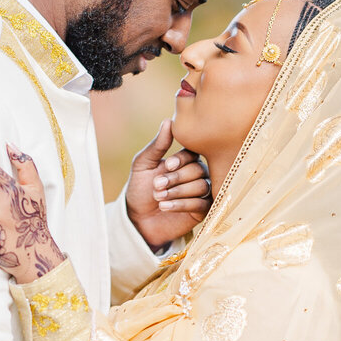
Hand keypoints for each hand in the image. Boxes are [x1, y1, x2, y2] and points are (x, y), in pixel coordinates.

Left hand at [125, 120, 210, 251]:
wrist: (138, 218)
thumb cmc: (140, 189)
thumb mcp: (143, 164)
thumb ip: (157, 145)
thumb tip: (168, 121)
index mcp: (185, 160)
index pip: (193, 153)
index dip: (181, 159)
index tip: (166, 166)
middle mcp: (196, 174)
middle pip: (198, 170)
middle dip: (176, 178)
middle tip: (157, 186)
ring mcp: (201, 192)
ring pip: (201, 186)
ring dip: (178, 192)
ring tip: (159, 197)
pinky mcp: (202, 210)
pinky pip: (201, 204)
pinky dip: (182, 204)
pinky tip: (165, 206)